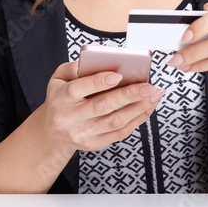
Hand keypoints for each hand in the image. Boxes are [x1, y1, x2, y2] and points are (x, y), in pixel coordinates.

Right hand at [39, 62, 165, 152]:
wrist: (52, 133)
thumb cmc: (60, 99)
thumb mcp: (58, 79)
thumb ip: (74, 68)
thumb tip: (99, 62)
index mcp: (61, 98)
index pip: (79, 89)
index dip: (99, 82)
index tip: (118, 74)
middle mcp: (70, 117)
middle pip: (102, 106)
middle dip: (128, 95)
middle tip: (148, 86)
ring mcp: (83, 133)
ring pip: (115, 122)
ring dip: (138, 108)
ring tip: (154, 95)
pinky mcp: (94, 144)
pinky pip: (120, 133)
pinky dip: (137, 120)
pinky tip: (147, 108)